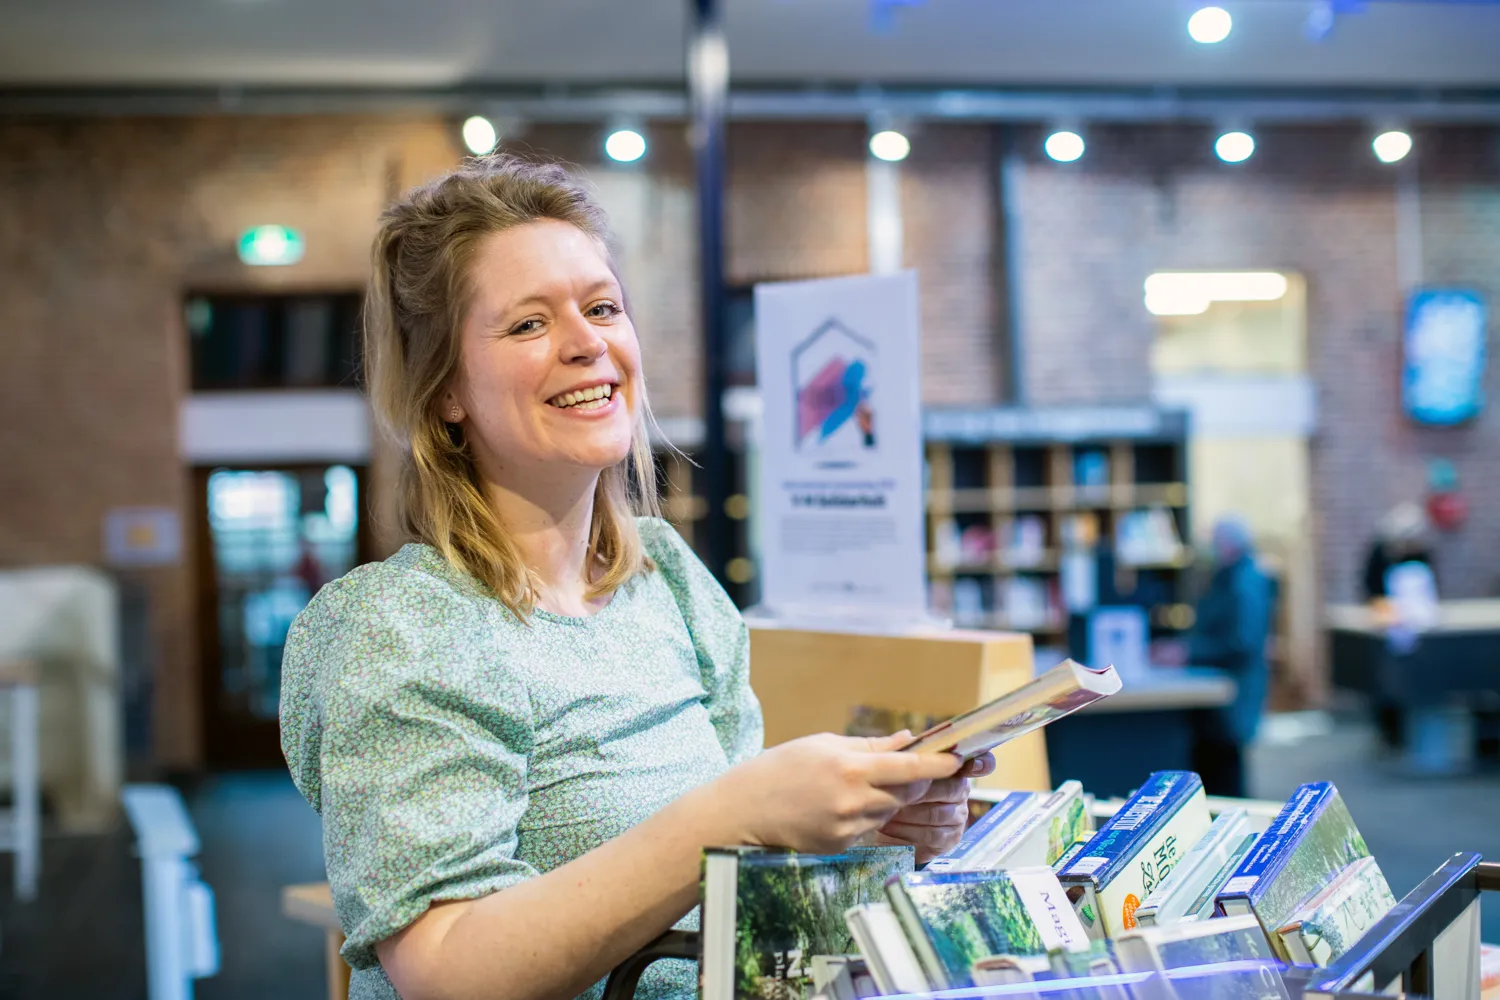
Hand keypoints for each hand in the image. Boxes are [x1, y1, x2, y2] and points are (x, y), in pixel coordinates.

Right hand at [712, 732, 963, 855]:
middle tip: (910, 768)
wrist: (742, 812)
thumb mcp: (823, 745)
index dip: (940, 764)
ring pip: (890, 811)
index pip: (910, 766)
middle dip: (915, 780)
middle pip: (908, 792)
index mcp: (851, 768)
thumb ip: (869, 746)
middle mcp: (854, 801)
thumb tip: (907, 741)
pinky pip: (871, 829)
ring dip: (888, 798)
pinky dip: (867, 815)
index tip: (958, 759)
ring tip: (856, 786)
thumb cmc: (779, 770)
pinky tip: (838, 806)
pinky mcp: (843, 847)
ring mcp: (849, 828)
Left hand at [875, 751, 995, 864]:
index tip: (970, 765)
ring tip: (886, 811)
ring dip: (911, 813)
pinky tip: (890, 828)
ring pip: (940, 813)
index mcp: (951, 767)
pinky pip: (934, 835)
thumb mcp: (886, 764)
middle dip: (923, 791)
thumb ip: (897, 751)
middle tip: (897, 792)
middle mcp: (960, 790)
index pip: (981, 761)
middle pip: (954, 789)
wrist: (877, 822)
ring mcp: (957, 816)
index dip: (981, 762)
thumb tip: (907, 736)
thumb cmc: (886, 787)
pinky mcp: (949, 839)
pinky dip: (910, 832)